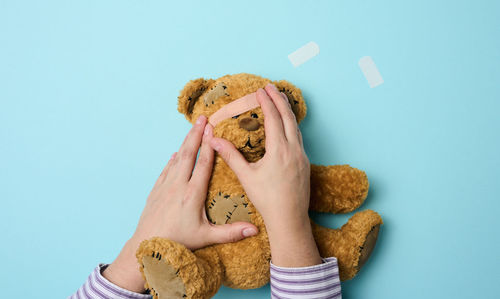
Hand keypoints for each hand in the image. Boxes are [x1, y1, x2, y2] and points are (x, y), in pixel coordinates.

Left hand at [103, 115, 257, 292]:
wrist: (146, 246)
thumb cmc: (178, 242)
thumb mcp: (206, 237)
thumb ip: (231, 232)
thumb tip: (255, 230)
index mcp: (193, 193)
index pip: (203, 163)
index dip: (209, 145)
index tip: (213, 128)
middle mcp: (178, 185)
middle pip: (188, 154)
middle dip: (196, 134)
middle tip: (202, 118)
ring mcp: (165, 186)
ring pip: (176, 159)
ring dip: (185, 142)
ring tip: (192, 129)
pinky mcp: (156, 191)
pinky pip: (166, 170)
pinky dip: (172, 160)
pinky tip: (175, 154)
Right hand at [209, 84, 321, 266]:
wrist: (290, 219)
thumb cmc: (267, 200)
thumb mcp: (246, 177)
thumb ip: (231, 156)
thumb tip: (213, 141)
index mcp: (279, 150)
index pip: (273, 118)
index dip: (266, 102)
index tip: (260, 90)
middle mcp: (294, 150)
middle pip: (288, 117)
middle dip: (279, 100)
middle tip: (271, 87)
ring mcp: (302, 156)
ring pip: (296, 127)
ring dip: (287, 111)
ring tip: (280, 100)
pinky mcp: (305, 163)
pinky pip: (299, 137)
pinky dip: (292, 125)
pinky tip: (288, 126)